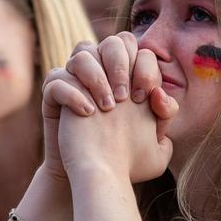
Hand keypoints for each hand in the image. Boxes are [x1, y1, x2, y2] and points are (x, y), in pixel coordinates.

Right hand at [41, 33, 164, 180]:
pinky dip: (72, 93)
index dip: (144, 68)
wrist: (95, 177)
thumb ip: (166, 116)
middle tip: (125, 97)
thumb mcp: (156, 144)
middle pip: (113, 42)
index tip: (144, 98)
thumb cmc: (125, 159)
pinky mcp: (54, 96)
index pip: (138, 49)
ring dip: (96, 77)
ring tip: (106, 107)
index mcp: (128, 77)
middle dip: (121, 64)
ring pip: (82, 53)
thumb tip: (159, 94)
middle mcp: (103, 74)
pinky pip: (56, 79)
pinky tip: (88, 113)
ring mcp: (77, 81)